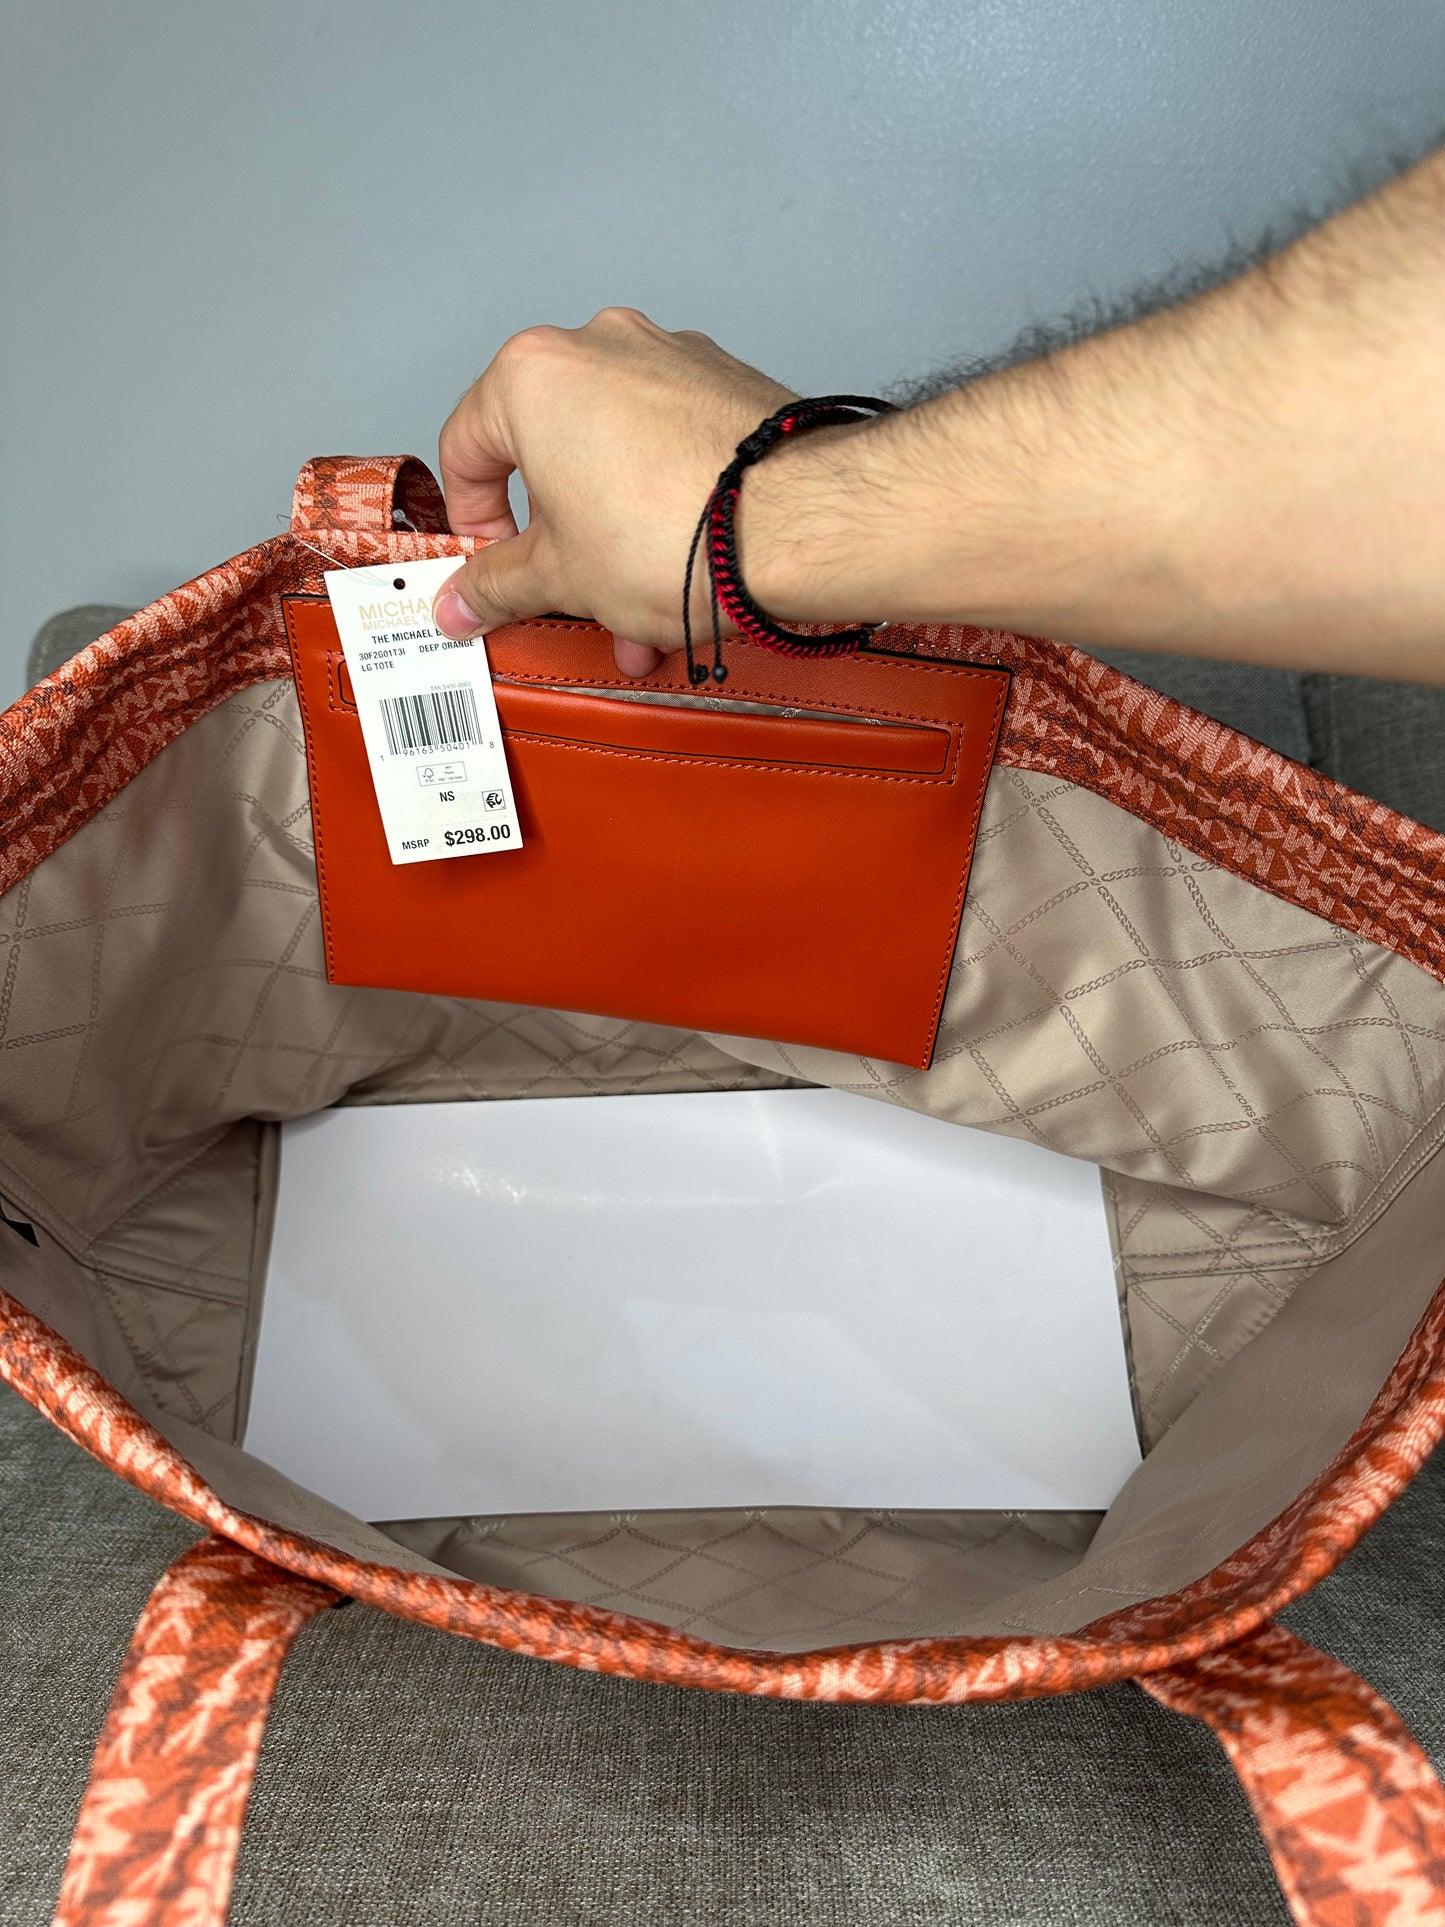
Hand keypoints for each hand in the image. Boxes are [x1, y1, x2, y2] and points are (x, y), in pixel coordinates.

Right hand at [433, 308, 794, 675]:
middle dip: (559, 540)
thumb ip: (498, 584)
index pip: (465, 450)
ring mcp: (668, 357)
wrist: (799, 525)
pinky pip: (670, 447)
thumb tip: (465, 598)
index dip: (472, 522)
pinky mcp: (724, 381)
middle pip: (549, 454)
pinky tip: (683, 567)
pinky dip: (664, 503)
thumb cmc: (679, 533)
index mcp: (532, 377)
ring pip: (615, 456)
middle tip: (568, 591)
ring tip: (639, 605)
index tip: (491, 565)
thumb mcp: (563, 577)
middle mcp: (599, 346)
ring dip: (616, 534)